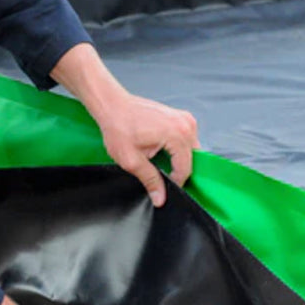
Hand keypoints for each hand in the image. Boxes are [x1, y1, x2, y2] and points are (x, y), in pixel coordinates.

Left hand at [95, 92, 198, 206]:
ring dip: (177, 159)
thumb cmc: (119, 127)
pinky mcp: (180, 117)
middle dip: (177, 170)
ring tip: (158, 160)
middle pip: (192, 159)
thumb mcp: (132, 160)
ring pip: (190, 150)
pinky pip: (186, 139)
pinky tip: (161, 151)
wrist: (112, 106)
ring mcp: (185, 118)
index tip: (164, 187)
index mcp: (178, 134)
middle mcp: (186, 124)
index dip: (175, 182)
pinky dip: (176, 149)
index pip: (186, 168)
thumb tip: (160, 197)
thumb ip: (150, 180)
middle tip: (159, 174)